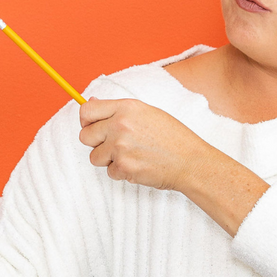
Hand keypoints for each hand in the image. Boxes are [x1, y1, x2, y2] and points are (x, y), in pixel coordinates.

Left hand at [78, 97, 208, 190]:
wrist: (190, 161)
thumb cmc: (172, 137)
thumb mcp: (147, 113)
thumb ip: (118, 110)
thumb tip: (90, 103)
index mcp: (126, 108)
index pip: (87, 112)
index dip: (86, 121)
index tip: (92, 127)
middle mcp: (120, 125)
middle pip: (85, 136)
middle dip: (96, 143)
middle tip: (114, 146)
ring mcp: (120, 147)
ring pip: (95, 157)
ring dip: (108, 160)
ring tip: (130, 156)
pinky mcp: (124, 167)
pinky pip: (109, 172)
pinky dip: (121, 172)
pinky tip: (138, 166)